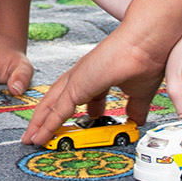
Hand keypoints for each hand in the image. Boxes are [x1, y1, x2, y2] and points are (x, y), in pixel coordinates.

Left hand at [21, 28, 163, 145]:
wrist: (146, 43)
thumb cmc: (146, 59)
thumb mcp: (139, 92)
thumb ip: (135, 107)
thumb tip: (136, 120)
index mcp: (96, 76)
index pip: (78, 96)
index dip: (74, 110)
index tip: (76, 123)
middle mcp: (83, 75)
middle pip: (58, 100)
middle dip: (49, 117)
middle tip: (43, 133)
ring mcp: (77, 79)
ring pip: (52, 105)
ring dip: (42, 122)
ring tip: (35, 137)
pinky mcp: (76, 85)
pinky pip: (58, 110)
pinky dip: (48, 124)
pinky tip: (42, 135)